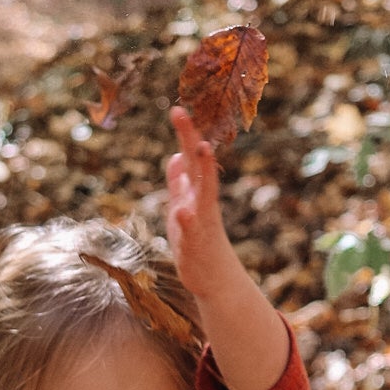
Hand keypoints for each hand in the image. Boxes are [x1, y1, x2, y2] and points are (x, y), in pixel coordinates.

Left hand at [166, 105, 231, 297]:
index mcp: (198, 192)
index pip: (191, 158)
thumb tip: (174, 156)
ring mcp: (202, 221)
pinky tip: (184, 209)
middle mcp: (203, 201)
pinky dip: (189, 219)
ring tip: (200, 148)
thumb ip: (179, 183)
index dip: (185, 135)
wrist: (214, 280)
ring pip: (203, 192)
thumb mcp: (183, 207)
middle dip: (190, 140)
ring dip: (202, 170)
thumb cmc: (197, 243)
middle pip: (198, 166)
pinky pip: (193, 230)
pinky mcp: (196, 243)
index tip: (178, 109)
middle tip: (180, 112)